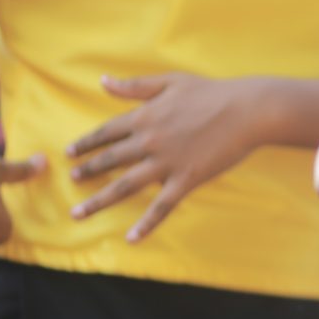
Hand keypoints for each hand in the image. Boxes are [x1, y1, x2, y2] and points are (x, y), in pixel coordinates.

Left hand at [66, 74, 261, 240]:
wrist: (248, 110)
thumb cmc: (212, 92)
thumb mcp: (171, 81)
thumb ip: (134, 86)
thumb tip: (102, 81)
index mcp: (144, 117)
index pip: (106, 133)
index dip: (86, 143)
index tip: (70, 153)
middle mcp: (149, 142)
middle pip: (110, 161)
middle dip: (88, 171)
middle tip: (73, 180)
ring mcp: (166, 163)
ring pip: (124, 186)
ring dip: (99, 201)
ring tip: (78, 213)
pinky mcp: (186, 179)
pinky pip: (162, 206)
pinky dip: (146, 224)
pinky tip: (131, 238)